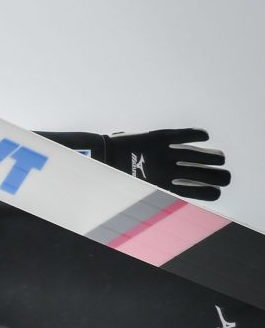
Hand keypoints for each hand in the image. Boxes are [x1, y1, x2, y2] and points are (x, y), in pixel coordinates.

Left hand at [105, 129, 230, 200]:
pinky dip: (196, 135)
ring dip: (214, 157)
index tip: (218, 191)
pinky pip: (183, 135)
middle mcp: (165, 170)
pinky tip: (205, 137)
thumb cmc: (119, 175)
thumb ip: (159, 187)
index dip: (211, 192)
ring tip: (221, 158)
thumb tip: (180, 188)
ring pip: (198, 155)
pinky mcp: (157, 136)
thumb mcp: (140, 187)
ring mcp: (162, 152)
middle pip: (203, 174)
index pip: (195, 192)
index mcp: (160, 186)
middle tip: (225, 176)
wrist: (101, 156)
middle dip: (220, 176)